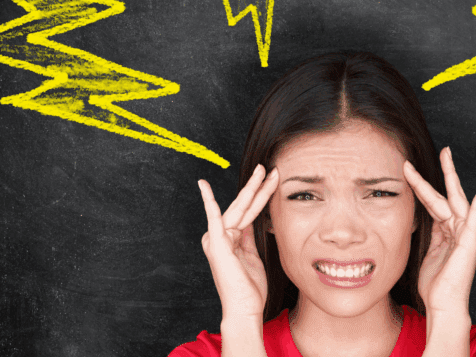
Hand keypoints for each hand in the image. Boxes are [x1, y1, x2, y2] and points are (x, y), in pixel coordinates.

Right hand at [198, 164, 278, 321]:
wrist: (244, 307)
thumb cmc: (250, 287)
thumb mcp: (252, 256)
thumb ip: (248, 238)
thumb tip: (249, 223)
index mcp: (231, 238)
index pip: (249, 211)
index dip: (261, 195)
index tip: (271, 180)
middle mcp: (222, 235)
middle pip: (244, 205)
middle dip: (258, 186)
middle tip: (269, 168)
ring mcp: (218, 238)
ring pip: (240, 207)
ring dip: (253, 188)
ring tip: (264, 171)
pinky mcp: (216, 243)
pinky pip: (214, 217)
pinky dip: (209, 201)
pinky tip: (203, 185)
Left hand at [404, 147, 475, 318]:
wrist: (444, 303)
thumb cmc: (436, 283)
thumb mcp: (429, 252)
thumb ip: (431, 233)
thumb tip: (424, 219)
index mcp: (447, 231)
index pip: (433, 202)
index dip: (422, 185)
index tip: (410, 170)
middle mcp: (459, 228)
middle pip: (447, 193)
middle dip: (444, 171)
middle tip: (443, 149)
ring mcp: (467, 232)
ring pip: (455, 197)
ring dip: (450, 174)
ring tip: (447, 153)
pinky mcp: (472, 238)